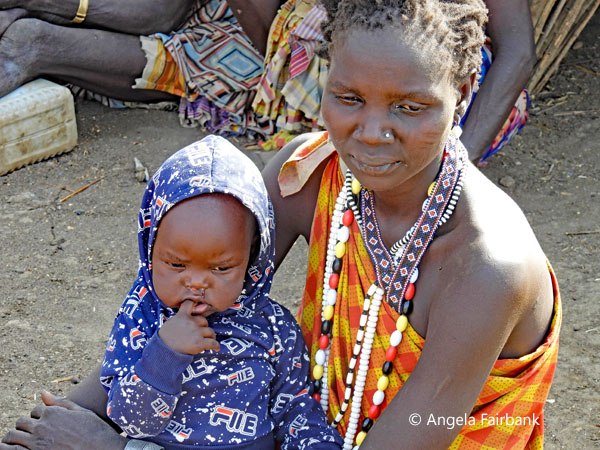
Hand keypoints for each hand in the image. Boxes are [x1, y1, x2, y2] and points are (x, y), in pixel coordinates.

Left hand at [1, 392, 126, 449]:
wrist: (101, 448)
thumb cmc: (94, 429)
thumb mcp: (80, 412)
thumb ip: (59, 402)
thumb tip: (42, 392)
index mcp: (52, 412)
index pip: (35, 410)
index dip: (41, 416)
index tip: (48, 422)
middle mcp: (42, 426)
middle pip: (21, 422)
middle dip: (27, 425)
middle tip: (37, 432)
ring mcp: (37, 443)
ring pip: (13, 436)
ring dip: (18, 437)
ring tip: (29, 441)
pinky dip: (17, 448)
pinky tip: (29, 448)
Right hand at [158, 300, 219, 354]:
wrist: (163, 350)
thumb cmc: (165, 338)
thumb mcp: (171, 322)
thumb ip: (181, 317)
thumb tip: (191, 316)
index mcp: (182, 315)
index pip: (190, 304)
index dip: (195, 305)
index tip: (199, 307)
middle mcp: (191, 322)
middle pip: (204, 321)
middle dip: (203, 327)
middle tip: (199, 334)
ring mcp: (196, 332)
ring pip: (210, 332)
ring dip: (209, 336)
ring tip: (207, 341)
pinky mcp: (199, 343)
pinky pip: (212, 343)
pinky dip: (216, 346)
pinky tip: (216, 348)